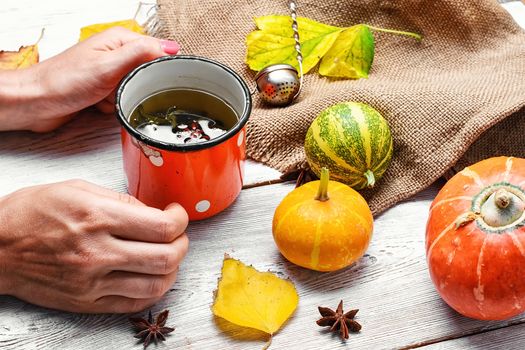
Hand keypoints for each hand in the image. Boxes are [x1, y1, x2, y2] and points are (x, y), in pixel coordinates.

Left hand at [0, 27, 179, 131]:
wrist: (37, 101)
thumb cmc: (63, 81)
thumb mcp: (108, 65)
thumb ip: (140, 54)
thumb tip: (169, 47)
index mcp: (119, 40)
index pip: (156, 50)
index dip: (159, 67)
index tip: (157, 80)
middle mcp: (115, 53)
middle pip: (147, 73)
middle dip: (139, 87)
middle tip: (123, 89)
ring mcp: (109, 72)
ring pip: (136, 89)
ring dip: (125, 98)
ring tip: (107, 96)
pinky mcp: (104, 89)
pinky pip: (124, 99)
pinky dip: (115, 106)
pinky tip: (101, 104)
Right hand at [0, 180, 188, 312]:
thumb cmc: (30, 214)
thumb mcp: (76, 188)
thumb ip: (120, 199)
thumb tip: (151, 211)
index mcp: (97, 217)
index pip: (162, 226)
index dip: (181, 220)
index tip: (177, 214)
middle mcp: (98, 252)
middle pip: (167, 257)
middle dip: (183, 243)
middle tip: (178, 234)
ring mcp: (92, 281)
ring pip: (156, 284)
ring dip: (173, 269)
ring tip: (168, 255)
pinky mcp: (87, 301)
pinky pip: (135, 303)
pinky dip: (154, 290)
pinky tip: (152, 276)